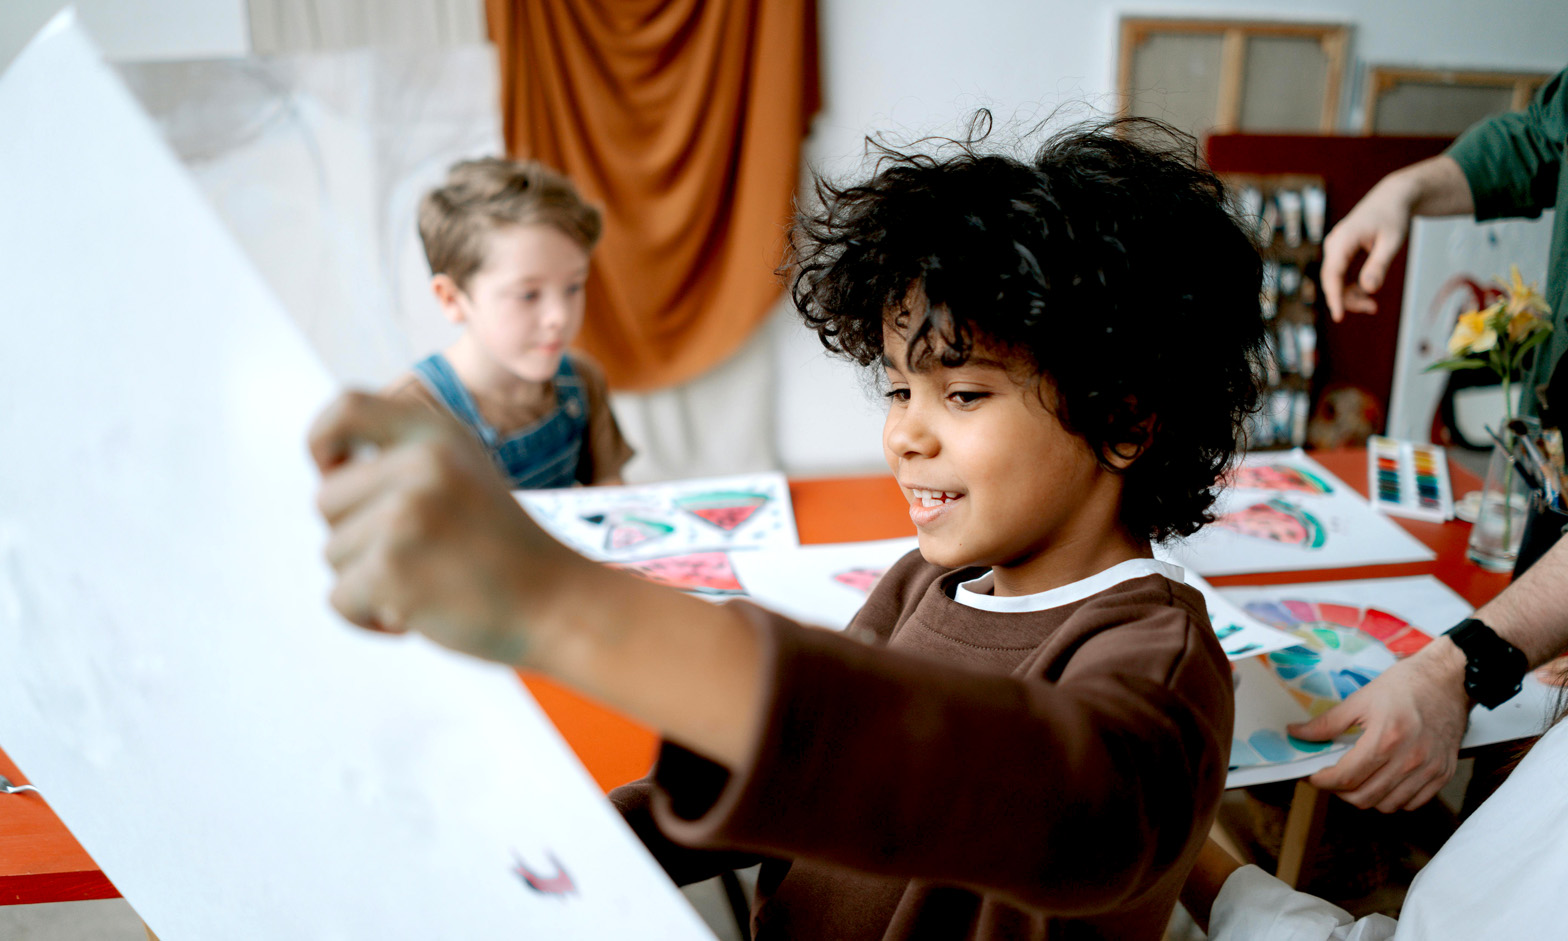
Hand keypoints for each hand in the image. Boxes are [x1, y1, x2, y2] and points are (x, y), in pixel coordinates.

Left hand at [308, 391, 581, 666]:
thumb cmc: (506, 551)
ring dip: (369, 581)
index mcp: (436, 434)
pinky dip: (369, 618)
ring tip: (429, 583)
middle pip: (327, 501)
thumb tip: (328, 474)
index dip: (323, 442)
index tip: (336, 474)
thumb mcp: (464, 475)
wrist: (561, 604)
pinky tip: (416, 616)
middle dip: (357, 538)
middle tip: (419, 556)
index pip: (345, 409)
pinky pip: (339, 599)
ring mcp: (406, 515)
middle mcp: (420, 464)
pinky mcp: (392, 568)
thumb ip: (404, 463)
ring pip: (332, 553)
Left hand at [1285, 640, 1469, 811]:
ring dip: (1366, 798)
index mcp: (1385, 739)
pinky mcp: (1443, 774)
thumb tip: (1296, 733)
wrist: (1449, 680)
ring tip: (1357, 781)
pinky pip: (1413, 803)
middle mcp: (1409, 760)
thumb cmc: (1405, 685)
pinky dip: (1394, 799)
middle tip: (1332, 778)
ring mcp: (1429, 770)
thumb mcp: (1361, 699)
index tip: (1314, 776)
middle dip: (1340, 791)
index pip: (1346, 777)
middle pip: (1365, 797)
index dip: (1323, 781)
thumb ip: (1327, 722)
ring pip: (1388, 805)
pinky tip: (1384, 782)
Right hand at [1319, 179, 1414, 321]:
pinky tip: (1367, 292)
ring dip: (1350, 295)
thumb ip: (1380, 265)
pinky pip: (1340, 275)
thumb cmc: (1393, 217)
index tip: (1339, 317)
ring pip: (1335, 280)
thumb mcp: (1392, 242)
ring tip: (1373, 305)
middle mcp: (1334, 244)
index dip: (1334, 297)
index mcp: (1343, 239)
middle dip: (1347, 299)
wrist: (1392, 198)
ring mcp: (1335, 248)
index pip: (1332, 274)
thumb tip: (1369, 290)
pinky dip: (1351, 286)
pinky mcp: (1340, 251)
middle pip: (1331, 280)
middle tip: (1372, 309)